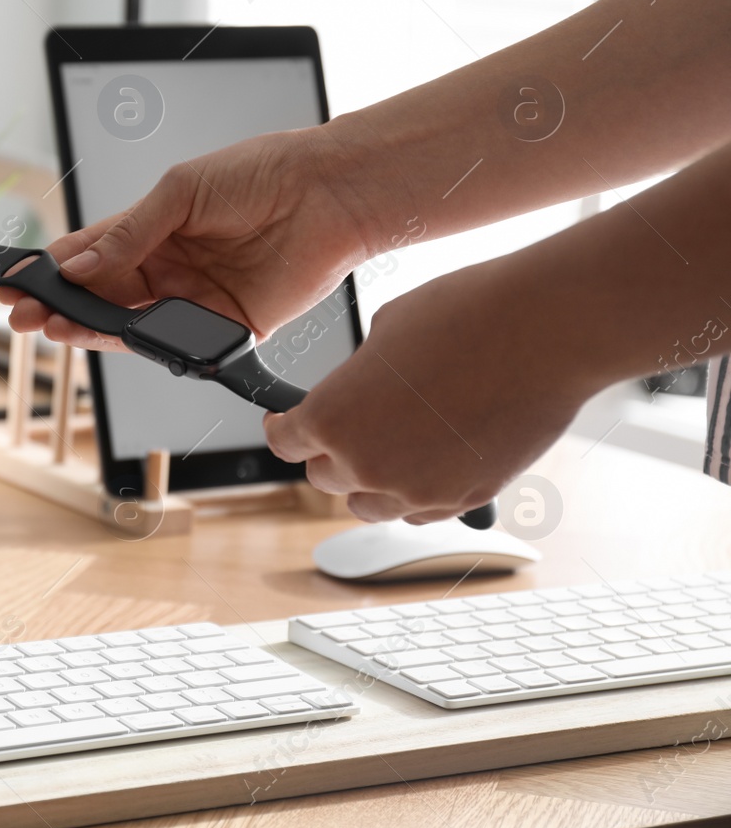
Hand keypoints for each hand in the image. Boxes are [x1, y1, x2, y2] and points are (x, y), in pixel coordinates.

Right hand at [0, 130, 369, 348]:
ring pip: (126, 324)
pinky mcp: (225, 328)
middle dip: (55, 305)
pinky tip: (98, 333)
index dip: (50, 268)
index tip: (12, 278)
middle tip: (18, 313)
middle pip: (99, 296)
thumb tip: (77, 263)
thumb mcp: (181, 190)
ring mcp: (194, 299)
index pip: (89, 255)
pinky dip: (132, 342)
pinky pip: (171, 343)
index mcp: (154, 229)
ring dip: (83, 327)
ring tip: (47, 325)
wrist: (329, 194)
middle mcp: (169, 267)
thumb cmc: (262, 174)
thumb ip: (129, 233)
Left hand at [263, 261, 587, 522]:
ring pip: (370, 505)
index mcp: (331, 417)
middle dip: (330, 453)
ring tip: (387, 449)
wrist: (543, 331)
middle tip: (346, 428)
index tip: (288, 424)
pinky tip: (426, 462)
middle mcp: (366, 464)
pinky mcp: (465, 498)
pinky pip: (421, 512)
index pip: (286, 443)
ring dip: (369, 482)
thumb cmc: (464, 315)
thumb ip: (358, 376)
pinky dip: (415, 493)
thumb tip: (360, 390)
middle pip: (324, 478)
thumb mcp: (384, 331)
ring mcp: (417, 489)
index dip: (285, 429)